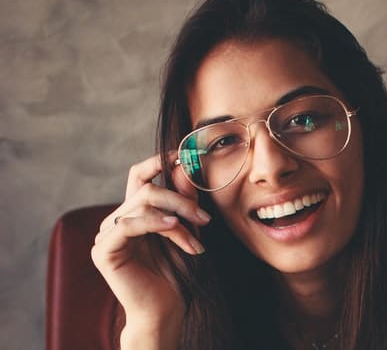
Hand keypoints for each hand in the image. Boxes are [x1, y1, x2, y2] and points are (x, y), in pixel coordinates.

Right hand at [91, 153, 210, 345]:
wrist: (166, 309)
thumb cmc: (176, 272)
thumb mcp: (185, 229)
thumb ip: (182, 200)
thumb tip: (182, 167)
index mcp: (134, 212)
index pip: (140, 175)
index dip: (159, 161)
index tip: (184, 155)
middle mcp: (117, 219)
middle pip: (146, 189)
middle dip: (180, 199)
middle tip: (204, 217)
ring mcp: (107, 234)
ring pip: (142, 204)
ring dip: (176, 218)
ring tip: (196, 237)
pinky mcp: (103, 250)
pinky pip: (128, 224)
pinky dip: (154, 223)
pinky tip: (174, 227)